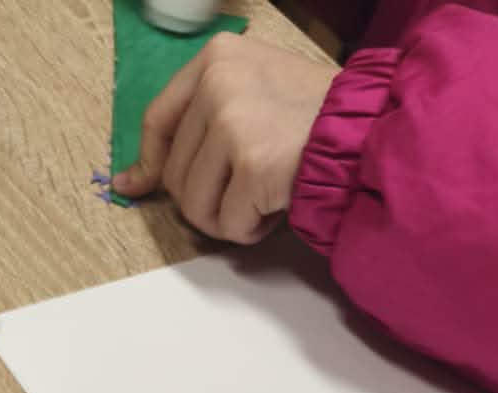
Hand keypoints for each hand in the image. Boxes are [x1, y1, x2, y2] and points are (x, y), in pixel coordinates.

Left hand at [113, 35, 331, 242]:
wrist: (363, 131)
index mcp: (217, 58)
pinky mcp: (252, 164)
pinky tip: (275, 207)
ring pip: (194, 205)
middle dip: (203, 197)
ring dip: (225, 217)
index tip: (136, 186)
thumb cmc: (313, 117)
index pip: (158, 120)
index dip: (149, 163)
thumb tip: (133, 179)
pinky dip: (249, 229)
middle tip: (241, 191)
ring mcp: (234, 122)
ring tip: (260, 199)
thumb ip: (200, 121)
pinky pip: (227, 223)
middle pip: (175, 173)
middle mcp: (220, 83)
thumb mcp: (253, 91)